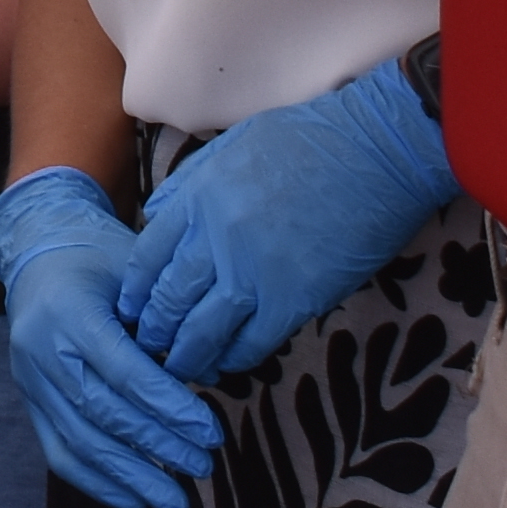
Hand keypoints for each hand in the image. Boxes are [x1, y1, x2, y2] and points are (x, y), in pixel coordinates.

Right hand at [0, 167, 219, 507]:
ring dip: (132, 477)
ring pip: (81, 442)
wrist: (38, 252)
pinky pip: (60, 453)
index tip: (211, 433)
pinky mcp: (30, 401)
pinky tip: (134, 500)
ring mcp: (29, 380)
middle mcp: (41, 350)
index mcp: (69, 312)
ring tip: (177, 501)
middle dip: (159, 446)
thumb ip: (170, 321)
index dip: (170, 408)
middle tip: (204, 466)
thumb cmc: (98, 259)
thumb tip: (210, 376)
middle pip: (105, 412)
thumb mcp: (137, 273)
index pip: (126, 372)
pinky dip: (97, 482)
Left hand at [118, 55, 452, 384]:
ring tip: (179, 367)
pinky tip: (228, 363)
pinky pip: (252, 343)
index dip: (135, 290)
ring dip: (186, 355)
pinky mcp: (294, 299)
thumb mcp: (231, 146)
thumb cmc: (307, 140)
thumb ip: (189, 184)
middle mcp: (216, 237)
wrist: (374, 151)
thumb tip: (157, 215)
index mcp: (198, 197)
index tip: (131, 308)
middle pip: (168, 298)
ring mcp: (254, 271)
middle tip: (148, 347)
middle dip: (153, 330)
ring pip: (202, 330)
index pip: (147, 256)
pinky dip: (235, 358)